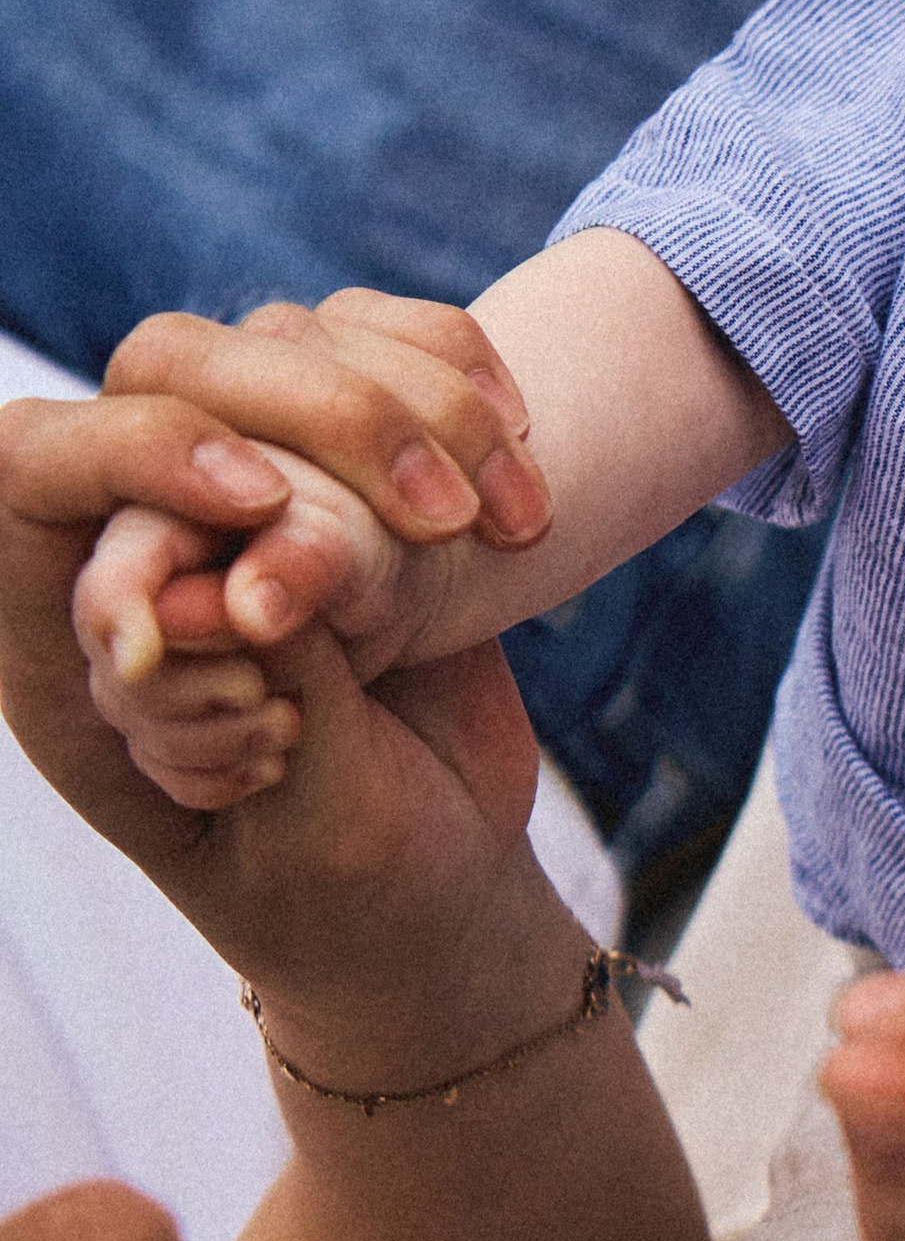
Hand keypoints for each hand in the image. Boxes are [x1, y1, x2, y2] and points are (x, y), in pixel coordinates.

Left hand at [2, 385, 551, 1017]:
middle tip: (440, 521)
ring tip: (504, 529)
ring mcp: (252, 496)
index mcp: (69, 648)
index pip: (32, 470)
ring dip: (414, 424)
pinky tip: (521, 498)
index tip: (261, 500)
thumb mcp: (313, 818)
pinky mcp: (352, 472)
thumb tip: (249, 564)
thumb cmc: (349, 891)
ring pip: (292, 346)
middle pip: (171, 370)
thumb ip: (279, 687)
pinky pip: (392, 352)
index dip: (137, 450)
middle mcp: (147, 544)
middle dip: (319, 426)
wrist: (445, 895)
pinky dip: (468, 400)